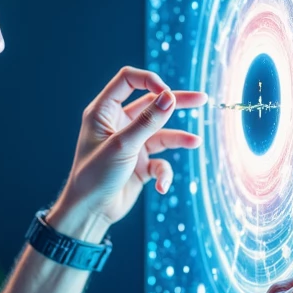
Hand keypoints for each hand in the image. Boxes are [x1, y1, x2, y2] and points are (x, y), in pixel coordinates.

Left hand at [48, 67, 204, 239]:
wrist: (90, 212)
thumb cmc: (95, 176)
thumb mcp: (122, 146)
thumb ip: (148, 121)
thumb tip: (170, 97)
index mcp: (104, 111)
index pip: (128, 80)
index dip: (150, 81)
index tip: (167, 93)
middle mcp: (118, 124)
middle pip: (152, 104)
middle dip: (176, 102)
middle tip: (202, 99)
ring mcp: (131, 143)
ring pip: (161, 133)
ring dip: (178, 138)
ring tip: (195, 142)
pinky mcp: (140, 163)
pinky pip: (160, 161)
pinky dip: (164, 173)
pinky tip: (161, 186)